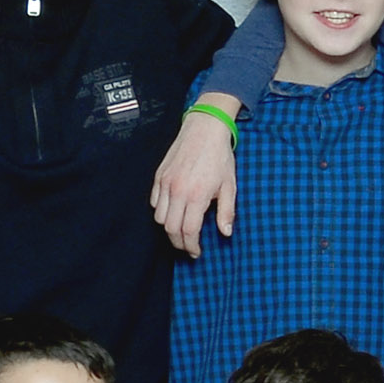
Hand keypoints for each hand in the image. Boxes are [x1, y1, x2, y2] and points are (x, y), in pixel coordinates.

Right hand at [151, 111, 239, 253]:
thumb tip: (226, 233)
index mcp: (196, 195)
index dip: (191, 246)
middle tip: (188, 247)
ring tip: (181, 231)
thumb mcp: (230, 186)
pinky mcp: (158, 176)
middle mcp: (177, 191)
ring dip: (169, 228)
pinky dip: (161, 211)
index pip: (188, 231)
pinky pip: (153, 202)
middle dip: (179, 242)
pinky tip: (173, 212)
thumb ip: (227, 212)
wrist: (204, 130)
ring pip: (159, 217)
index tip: (196, 252)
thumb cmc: (220, 157)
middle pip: (170, 228)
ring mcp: (165, 183)